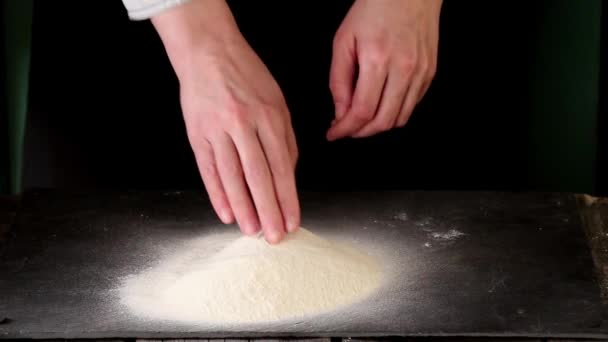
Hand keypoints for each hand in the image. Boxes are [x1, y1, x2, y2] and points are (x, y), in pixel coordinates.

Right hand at [151, 0, 298, 243]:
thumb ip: (285, 138)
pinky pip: (208, 169)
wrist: (208, 51)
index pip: (282, 166)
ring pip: (233, 177)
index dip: (288, 197)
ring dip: (243, 207)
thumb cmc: (246, 75)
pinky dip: (217, 193)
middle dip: (269, 210)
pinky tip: (225, 212)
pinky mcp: (197, 134)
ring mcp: (218, 130)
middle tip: (275, 236)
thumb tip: (289, 174)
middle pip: (259, 176)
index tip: (293, 220)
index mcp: (270, 116)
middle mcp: (245, 124)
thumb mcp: (277, 100)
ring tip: (252, 230)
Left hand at [327, 0, 441, 139]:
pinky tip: (380, 105)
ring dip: (378, 126)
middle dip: (360, 133)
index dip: (345, 129)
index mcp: (378, 60)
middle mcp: (404, 69)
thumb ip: (339, 81)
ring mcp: (421, 73)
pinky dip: (394, 113)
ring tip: (362, 120)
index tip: (333, 134)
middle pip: (382, 121)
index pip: (362, 110)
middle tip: (346, 129)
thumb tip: (340, 113)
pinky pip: (411, 106)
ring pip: (399, 119)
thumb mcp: (344, 41)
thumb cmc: (373, 10)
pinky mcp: (430, 73)